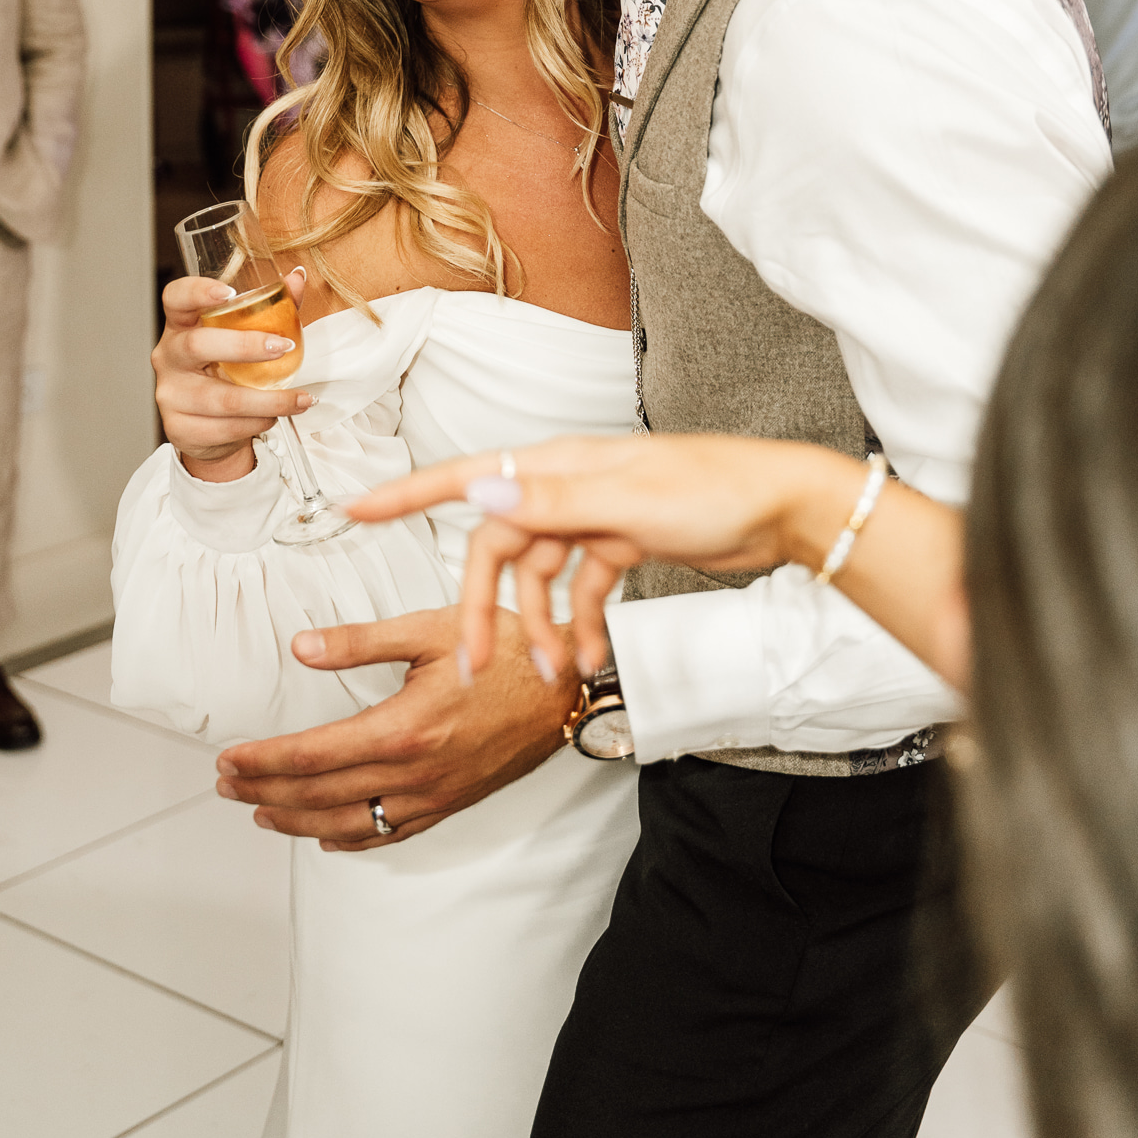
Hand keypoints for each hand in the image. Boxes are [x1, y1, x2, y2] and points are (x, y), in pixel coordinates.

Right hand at [153, 269, 312, 481]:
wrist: (209, 428)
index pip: (176, 298)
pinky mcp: (178, 427)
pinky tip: (271, 419)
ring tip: (299, 400)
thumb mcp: (244, 338)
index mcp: (181, 326)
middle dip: (245, 346)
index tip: (230, 293)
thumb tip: (297, 278)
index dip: (198, 292)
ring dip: (268, 400)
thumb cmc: (227, 372)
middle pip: (198, 345)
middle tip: (283, 348)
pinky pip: (223, 428)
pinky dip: (255, 424)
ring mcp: (169, 394)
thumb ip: (271, 308)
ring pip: (221, 398)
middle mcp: (169, 357)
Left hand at [215, 605, 575, 850]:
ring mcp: (433, 796)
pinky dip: (352, 839)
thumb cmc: (505, 652)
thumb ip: (360, 642)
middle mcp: (415, 773)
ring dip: (297, 821)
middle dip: (266, 792)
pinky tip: (327, 836)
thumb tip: (301, 646)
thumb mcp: (429, 629)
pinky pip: (392, 834)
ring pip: (350, 824)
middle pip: (320, 795)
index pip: (313, 755)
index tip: (230, 758)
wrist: (569, 690)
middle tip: (227, 785)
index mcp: (403, 728)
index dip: (264, 760)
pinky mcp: (450, 804)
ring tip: (261, 812)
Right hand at [348, 434, 850, 684]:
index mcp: (559, 466)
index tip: (355, 510)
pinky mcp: (622, 541)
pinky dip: (580, 622)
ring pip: (540, 575)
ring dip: (540, 625)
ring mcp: (595, 515)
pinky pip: (581, 587)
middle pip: (499, 548)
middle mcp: (567, 486)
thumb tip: (479, 495)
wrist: (782, 506)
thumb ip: (552, 504)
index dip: (407, 495)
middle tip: (475, 665)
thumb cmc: (712, 491)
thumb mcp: (628, 502)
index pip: (467, 476)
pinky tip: (591, 656)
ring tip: (557, 671)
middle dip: (483, 608)